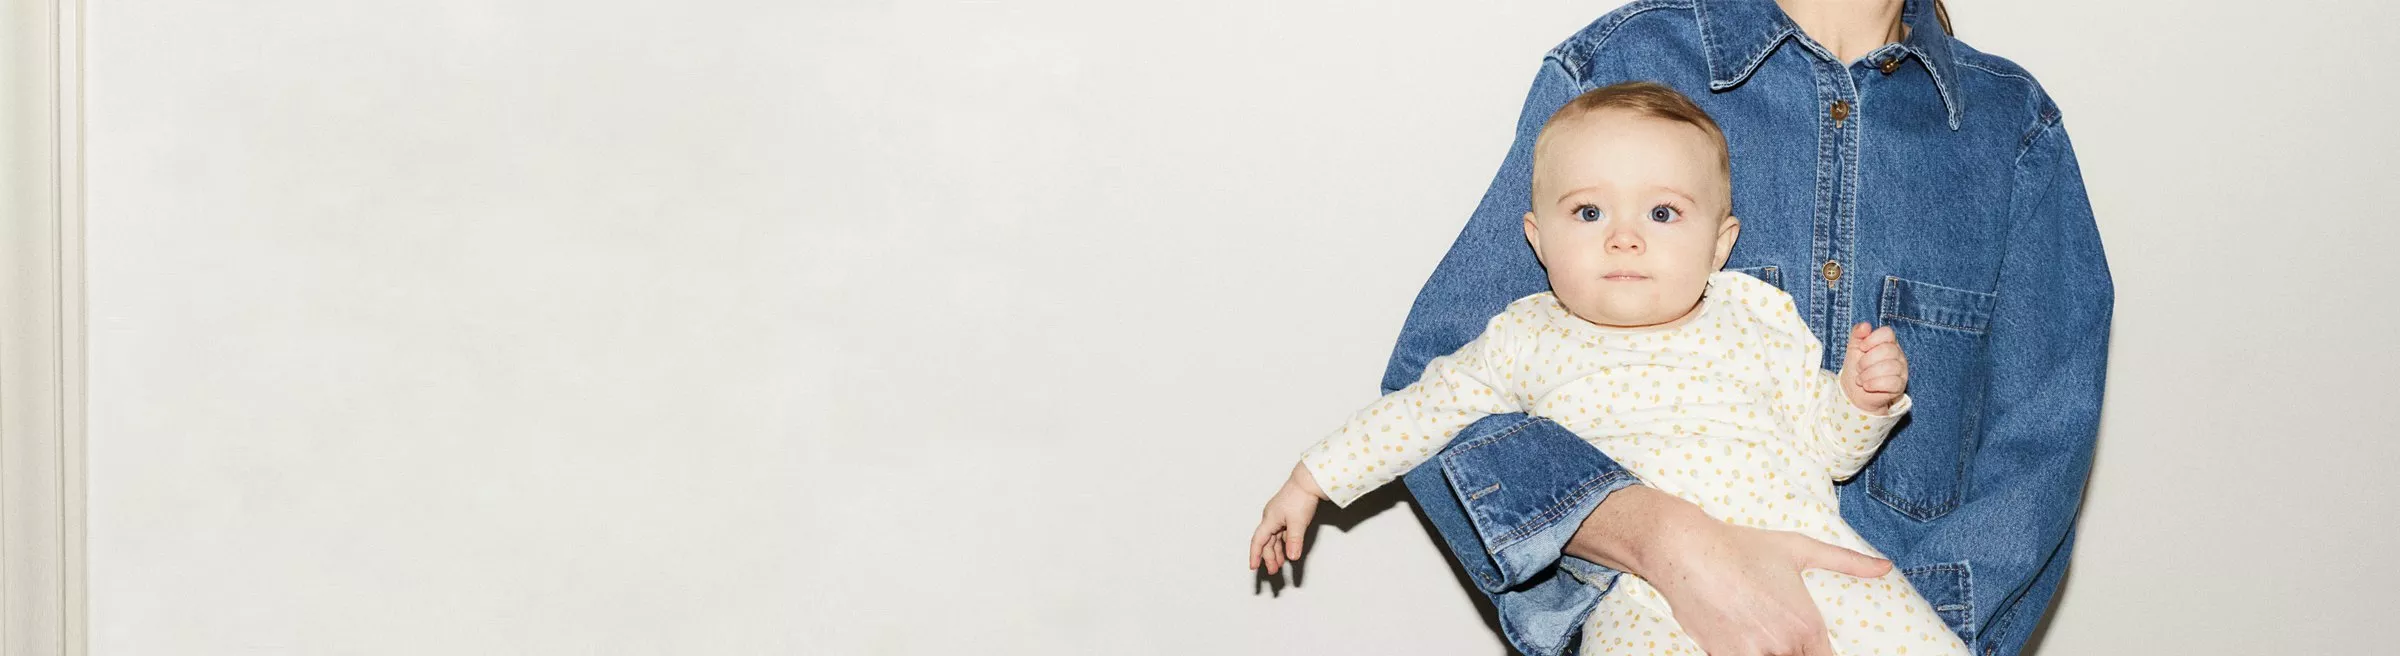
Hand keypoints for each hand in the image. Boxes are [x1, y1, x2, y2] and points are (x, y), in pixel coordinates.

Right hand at [1248, 462, 1327, 575]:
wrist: (1309, 481)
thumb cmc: (1301, 498)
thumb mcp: (1298, 523)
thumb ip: (1294, 541)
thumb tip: (1292, 557)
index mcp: (1269, 519)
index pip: (1258, 541)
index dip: (1255, 555)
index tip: (1253, 567)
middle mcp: (1271, 518)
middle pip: (1266, 542)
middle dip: (1269, 557)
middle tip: (1274, 571)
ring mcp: (1279, 516)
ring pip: (1274, 538)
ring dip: (1276, 552)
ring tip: (1280, 564)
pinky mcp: (1287, 515)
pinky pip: (1281, 533)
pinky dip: (1283, 544)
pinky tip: (1287, 551)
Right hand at [1565, 487, 1891, 655]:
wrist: (1686, 550)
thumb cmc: (1741, 547)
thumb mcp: (1799, 549)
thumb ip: (1847, 562)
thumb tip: (1885, 567)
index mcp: (1806, 626)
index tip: (1811, 648)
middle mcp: (1782, 645)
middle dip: (1791, 652)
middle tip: (1772, 631)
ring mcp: (1751, 654)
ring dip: (1766, 652)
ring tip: (1755, 628)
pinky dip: (1742, 652)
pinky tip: (1736, 634)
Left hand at [1840, 322, 1906, 413]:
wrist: (1855, 393)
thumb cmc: (1857, 368)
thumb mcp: (1853, 348)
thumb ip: (1858, 333)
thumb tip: (1865, 326)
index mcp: (1888, 343)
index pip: (1887, 333)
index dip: (1872, 339)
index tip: (1862, 348)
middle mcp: (1898, 355)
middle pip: (1888, 350)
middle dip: (1867, 360)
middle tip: (1859, 368)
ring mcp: (1901, 370)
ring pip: (1890, 367)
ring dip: (1869, 374)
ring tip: (1861, 379)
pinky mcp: (1900, 386)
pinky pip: (1891, 382)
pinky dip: (1874, 384)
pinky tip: (1867, 385)